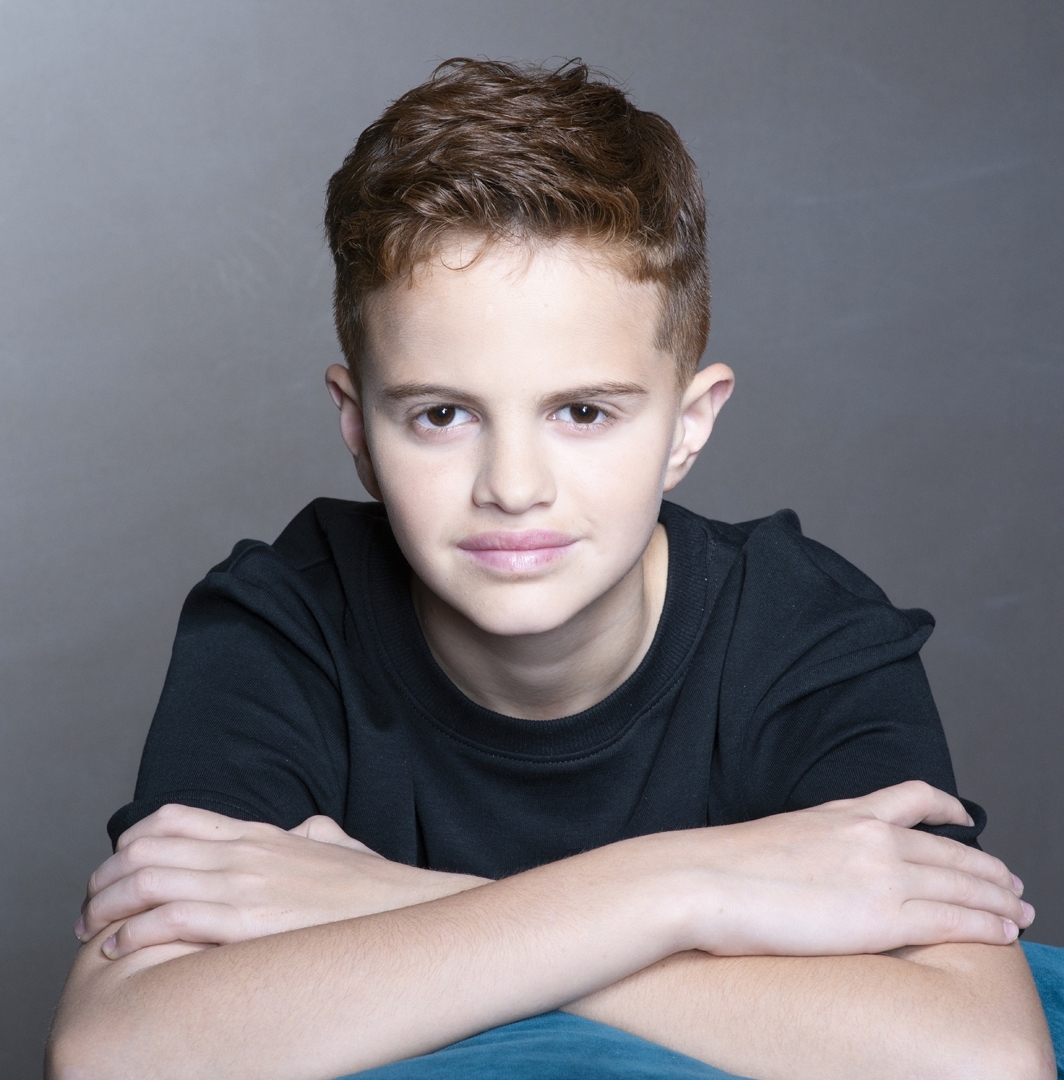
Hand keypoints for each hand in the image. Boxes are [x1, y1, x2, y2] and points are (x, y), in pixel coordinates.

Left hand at [76, 805, 488, 958]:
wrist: (407, 911)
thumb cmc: (373, 891)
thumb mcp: (338, 846)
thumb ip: (315, 833)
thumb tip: (307, 829)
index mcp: (260, 835)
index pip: (173, 820)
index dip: (129, 843)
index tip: (114, 871)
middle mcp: (245, 852)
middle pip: (146, 849)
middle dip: (104, 880)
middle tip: (88, 911)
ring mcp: (247, 884)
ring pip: (149, 880)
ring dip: (107, 906)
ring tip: (92, 931)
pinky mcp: (250, 923)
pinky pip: (172, 918)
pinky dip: (135, 932)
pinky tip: (122, 948)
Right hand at [670, 781, 1033, 956]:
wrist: (704, 881)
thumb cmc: (723, 867)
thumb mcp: (777, 837)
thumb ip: (810, 846)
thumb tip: (811, 868)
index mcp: (841, 813)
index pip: (911, 799)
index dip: (948, 808)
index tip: (964, 816)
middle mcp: (869, 835)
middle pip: (950, 847)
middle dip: (989, 867)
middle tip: (1012, 882)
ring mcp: (880, 874)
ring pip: (963, 882)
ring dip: (1000, 897)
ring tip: (1020, 910)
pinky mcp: (883, 915)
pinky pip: (955, 919)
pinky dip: (988, 925)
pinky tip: (1004, 932)